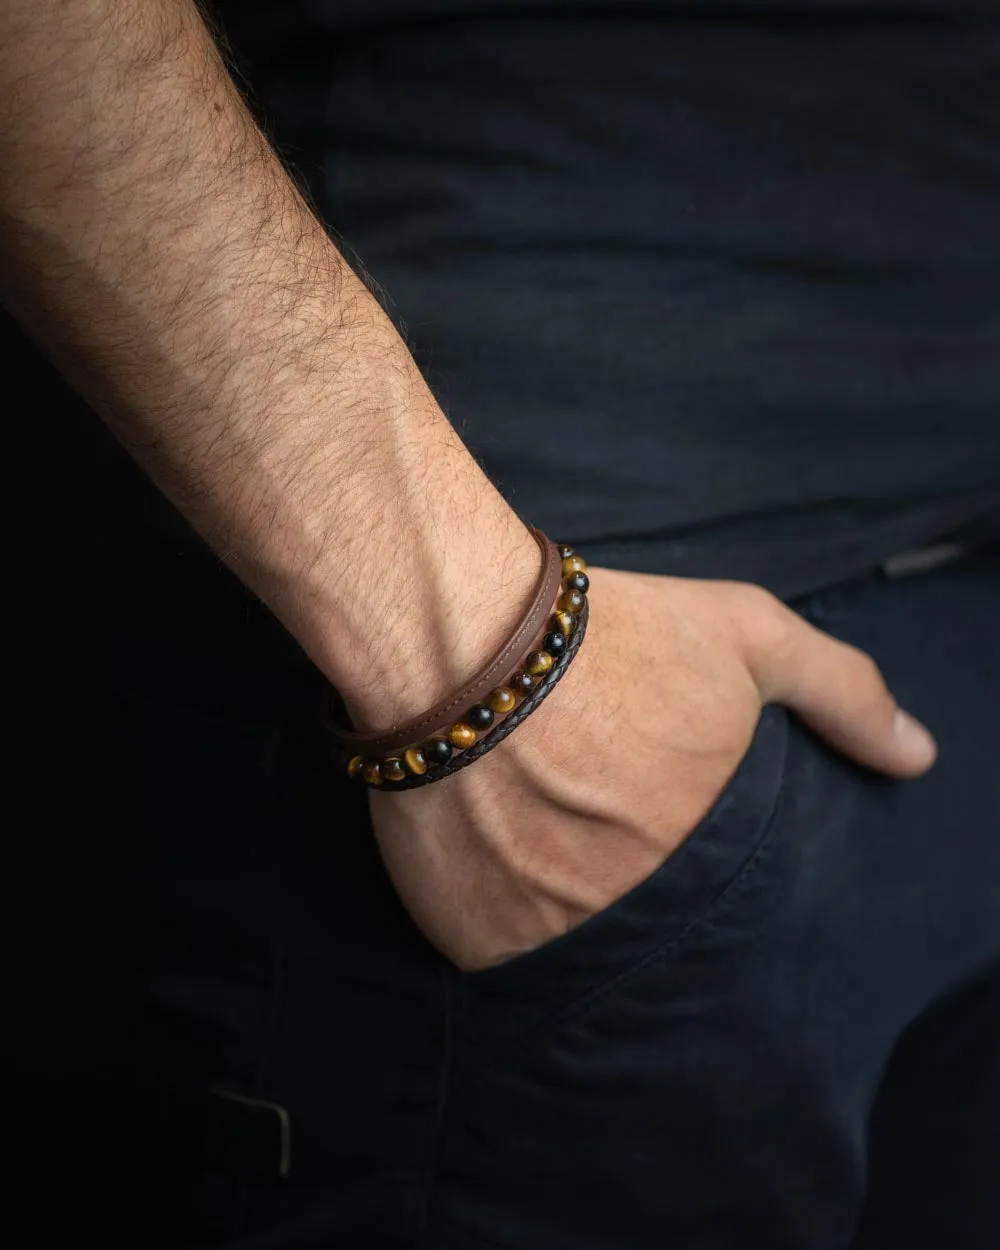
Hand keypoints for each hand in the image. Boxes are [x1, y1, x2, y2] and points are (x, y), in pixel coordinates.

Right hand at [369, 566, 937, 970]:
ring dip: (562, 893)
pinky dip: (499, 908)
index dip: (685, 844)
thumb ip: (843, 694)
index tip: (648, 802)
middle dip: (624, 869)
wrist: (463, 640)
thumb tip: (919, 757)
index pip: (725, 893)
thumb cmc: (612, 633)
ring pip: (573, 939)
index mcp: (712, 855)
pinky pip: (499, 946)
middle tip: (587, 806)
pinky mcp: (474, 942)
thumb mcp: (748, 635)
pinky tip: (491, 841)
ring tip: (535, 818)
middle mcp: (640, 914)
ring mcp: (553, 938)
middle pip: (647, 916)